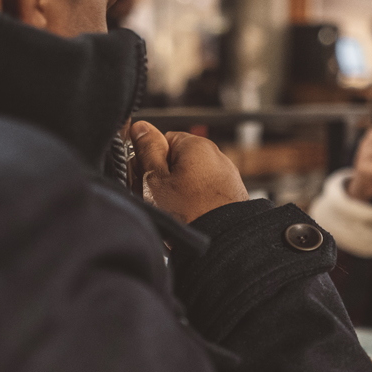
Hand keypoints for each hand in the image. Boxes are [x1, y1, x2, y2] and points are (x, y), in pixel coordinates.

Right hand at [131, 121, 249, 223]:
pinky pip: (203, 195)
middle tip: (153, 199)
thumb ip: (147, 150)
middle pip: (175, 161)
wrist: (223, 243)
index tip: (143, 177)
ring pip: (188, 180)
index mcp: (196, 145)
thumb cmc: (189, 213)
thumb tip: (141, 127)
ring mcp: (225, 177)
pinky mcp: (230, 197)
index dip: (147, 160)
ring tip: (172, 213)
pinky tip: (188, 218)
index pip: (161, 140)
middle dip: (162, 179)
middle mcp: (215, 156)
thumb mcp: (155, 179)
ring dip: (176, 194)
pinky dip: (193, 205)